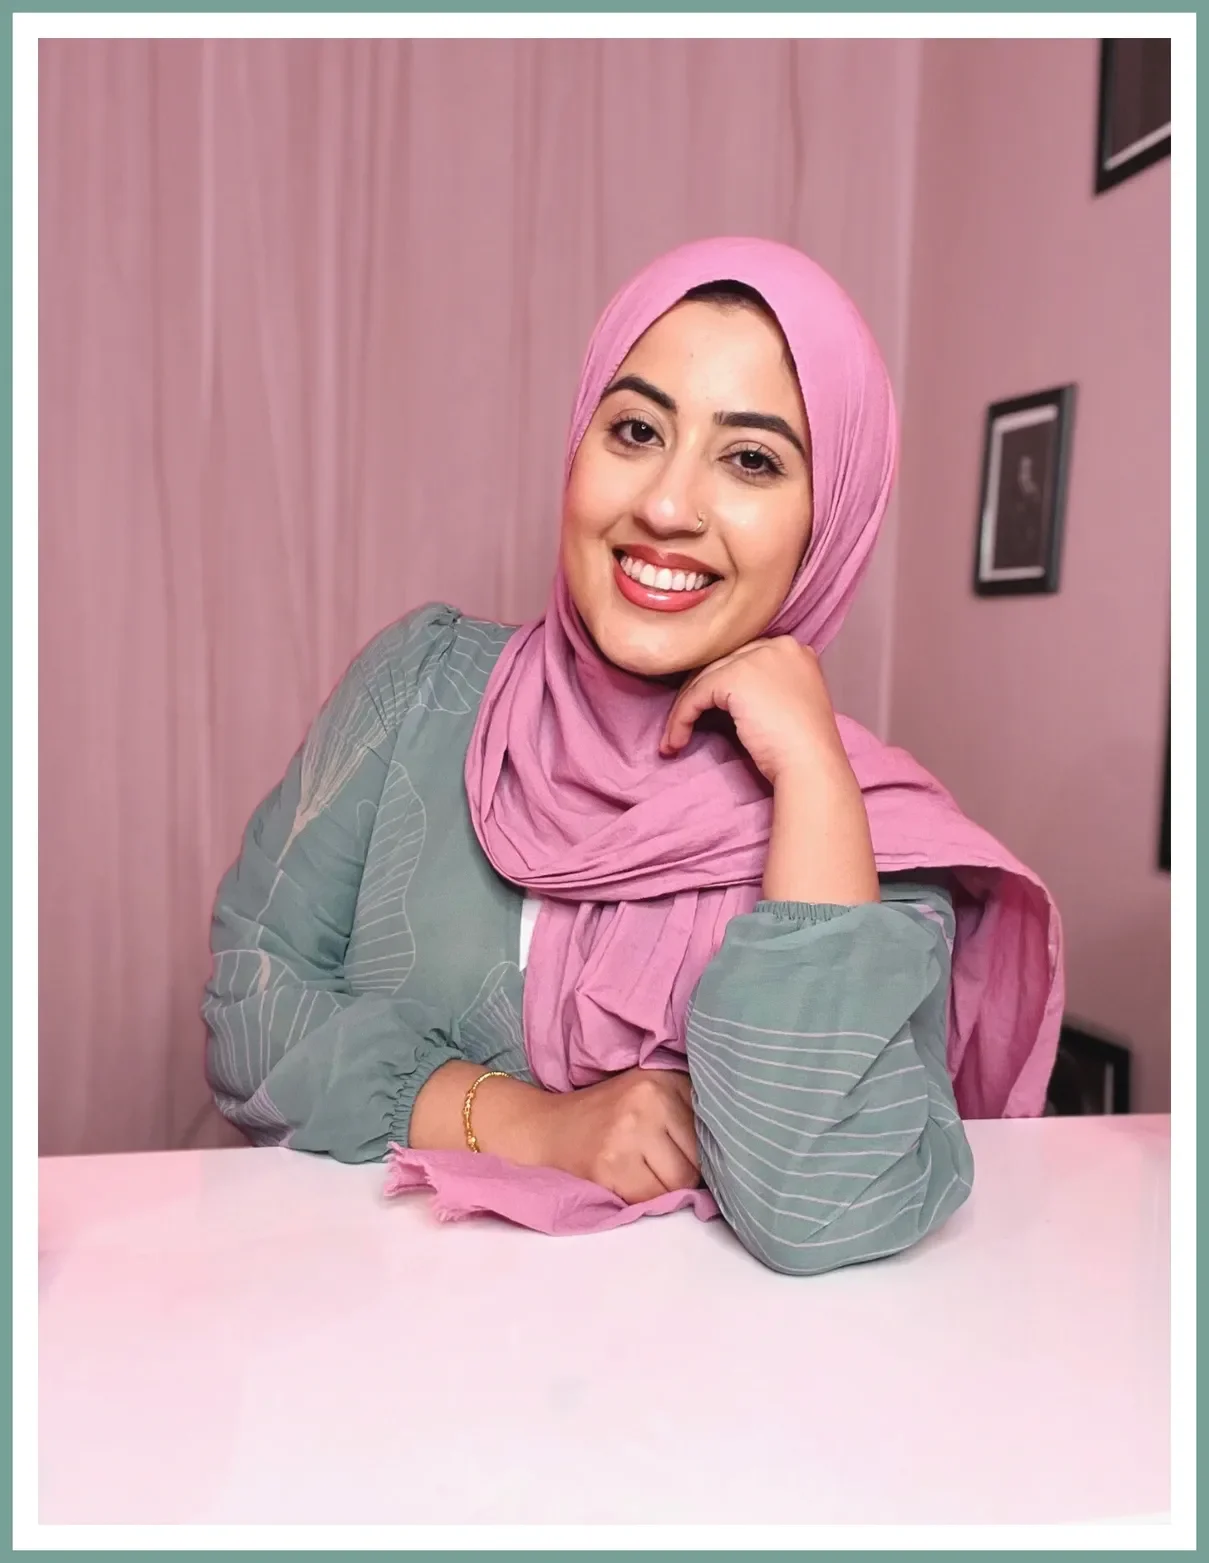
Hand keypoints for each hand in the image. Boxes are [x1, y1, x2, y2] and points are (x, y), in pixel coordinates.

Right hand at [534, 1068, 701, 1203]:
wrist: (546, 1128)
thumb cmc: (606, 1115)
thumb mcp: (648, 1092)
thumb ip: (687, 1108)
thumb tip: (733, 1145)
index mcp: (662, 1079)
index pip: (707, 1133)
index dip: (698, 1151)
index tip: (679, 1153)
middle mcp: (646, 1101)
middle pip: (695, 1164)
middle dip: (682, 1175)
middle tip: (657, 1167)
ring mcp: (626, 1134)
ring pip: (675, 1186)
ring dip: (663, 1191)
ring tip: (642, 1173)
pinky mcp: (608, 1167)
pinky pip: (648, 1201)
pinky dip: (642, 1200)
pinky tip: (625, 1181)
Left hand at [659, 636, 845, 787]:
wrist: (810, 764)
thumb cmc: (803, 747)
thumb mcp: (790, 702)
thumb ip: (767, 686)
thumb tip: (727, 694)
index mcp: (794, 650)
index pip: (744, 659)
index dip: (721, 686)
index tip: (706, 711)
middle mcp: (777, 645)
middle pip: (722, 665)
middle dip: (699, 695)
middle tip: (683, 724)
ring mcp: (756, 657)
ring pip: (704, 679)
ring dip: (684, 711)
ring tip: (674, 740)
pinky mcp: (735, 677)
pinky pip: (696, 696)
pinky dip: (681, 719)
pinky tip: (676, 742)